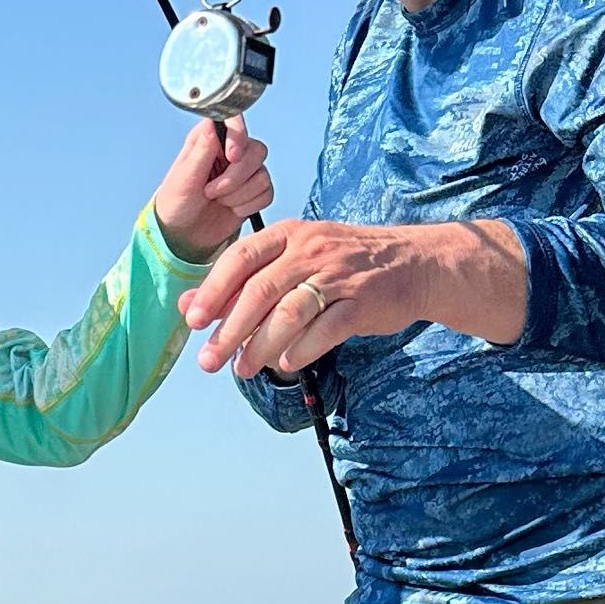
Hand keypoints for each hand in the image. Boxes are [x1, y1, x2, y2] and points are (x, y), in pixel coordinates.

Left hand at [151, 116, 274, 261]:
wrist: (183, 234)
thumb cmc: (176, 202)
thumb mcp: (183, 177)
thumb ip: (201, 151)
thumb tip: (212, 123)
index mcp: (210, 138)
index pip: (235, 120)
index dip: (239, 136)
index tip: (231, 157)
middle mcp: (230, 149)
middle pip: (256, 151)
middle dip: (235, 178)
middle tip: (210, 192)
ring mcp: (244, 170)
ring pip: (263, 175)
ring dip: (238, 195)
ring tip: (217, 200)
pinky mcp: (254, 190)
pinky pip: (267, 193)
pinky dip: (248, 205)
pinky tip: (230, 208)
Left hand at [178, 216, 527, 378]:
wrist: (415, 264)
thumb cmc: (345, 266)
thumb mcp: (294, 260)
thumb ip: (243, 281)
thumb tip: (188, 305)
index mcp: (290, 234)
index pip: (240, 258)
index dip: (213, 291)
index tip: (192, 322)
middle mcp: (312, 249)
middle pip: (260, 291)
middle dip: (229, 330)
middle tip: (208, 360)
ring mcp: (339, 275)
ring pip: (290, 313)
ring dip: (261, 346)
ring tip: (242, 369)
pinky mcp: (362, 302)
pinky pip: (325, 329)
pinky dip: (302, 349)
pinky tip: (286, 364)